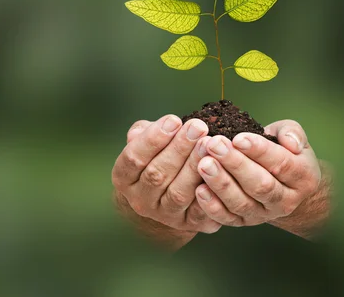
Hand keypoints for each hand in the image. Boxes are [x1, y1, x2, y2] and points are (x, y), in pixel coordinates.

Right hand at [111, 115, 220, 247]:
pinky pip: (200, 211)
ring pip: (178, 193)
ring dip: (194, 167)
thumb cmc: (157, 157)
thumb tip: (155, 128)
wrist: (168, 192)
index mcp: (124, 178)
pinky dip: (210, 192)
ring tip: (209, 143)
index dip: (153, 139)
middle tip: (198, 127)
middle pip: (157, 175)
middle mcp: (140, 200)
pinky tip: (220, 170)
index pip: (133, 158)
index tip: (174, 120)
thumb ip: (144, 132)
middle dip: (179, 148)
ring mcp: (163, 215)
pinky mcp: (188, 224)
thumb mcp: (145, 141)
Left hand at [195, 120, 324, 233]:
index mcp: (303, 177)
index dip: (259, 151)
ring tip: (203, 163)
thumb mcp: (290, 135)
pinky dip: (212, 206)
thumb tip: (291, 142)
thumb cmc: (281, 149)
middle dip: (235, 164)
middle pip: (260, 185)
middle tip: (214, 145)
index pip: (281, 164)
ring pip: (242, 203)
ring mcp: (263, 214)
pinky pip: (227, 218)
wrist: (279, 180)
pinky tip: (199, 189)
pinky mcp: (243, 221)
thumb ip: (292, 133)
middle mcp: (285, 200)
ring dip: (221, 184)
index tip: (238, 138)